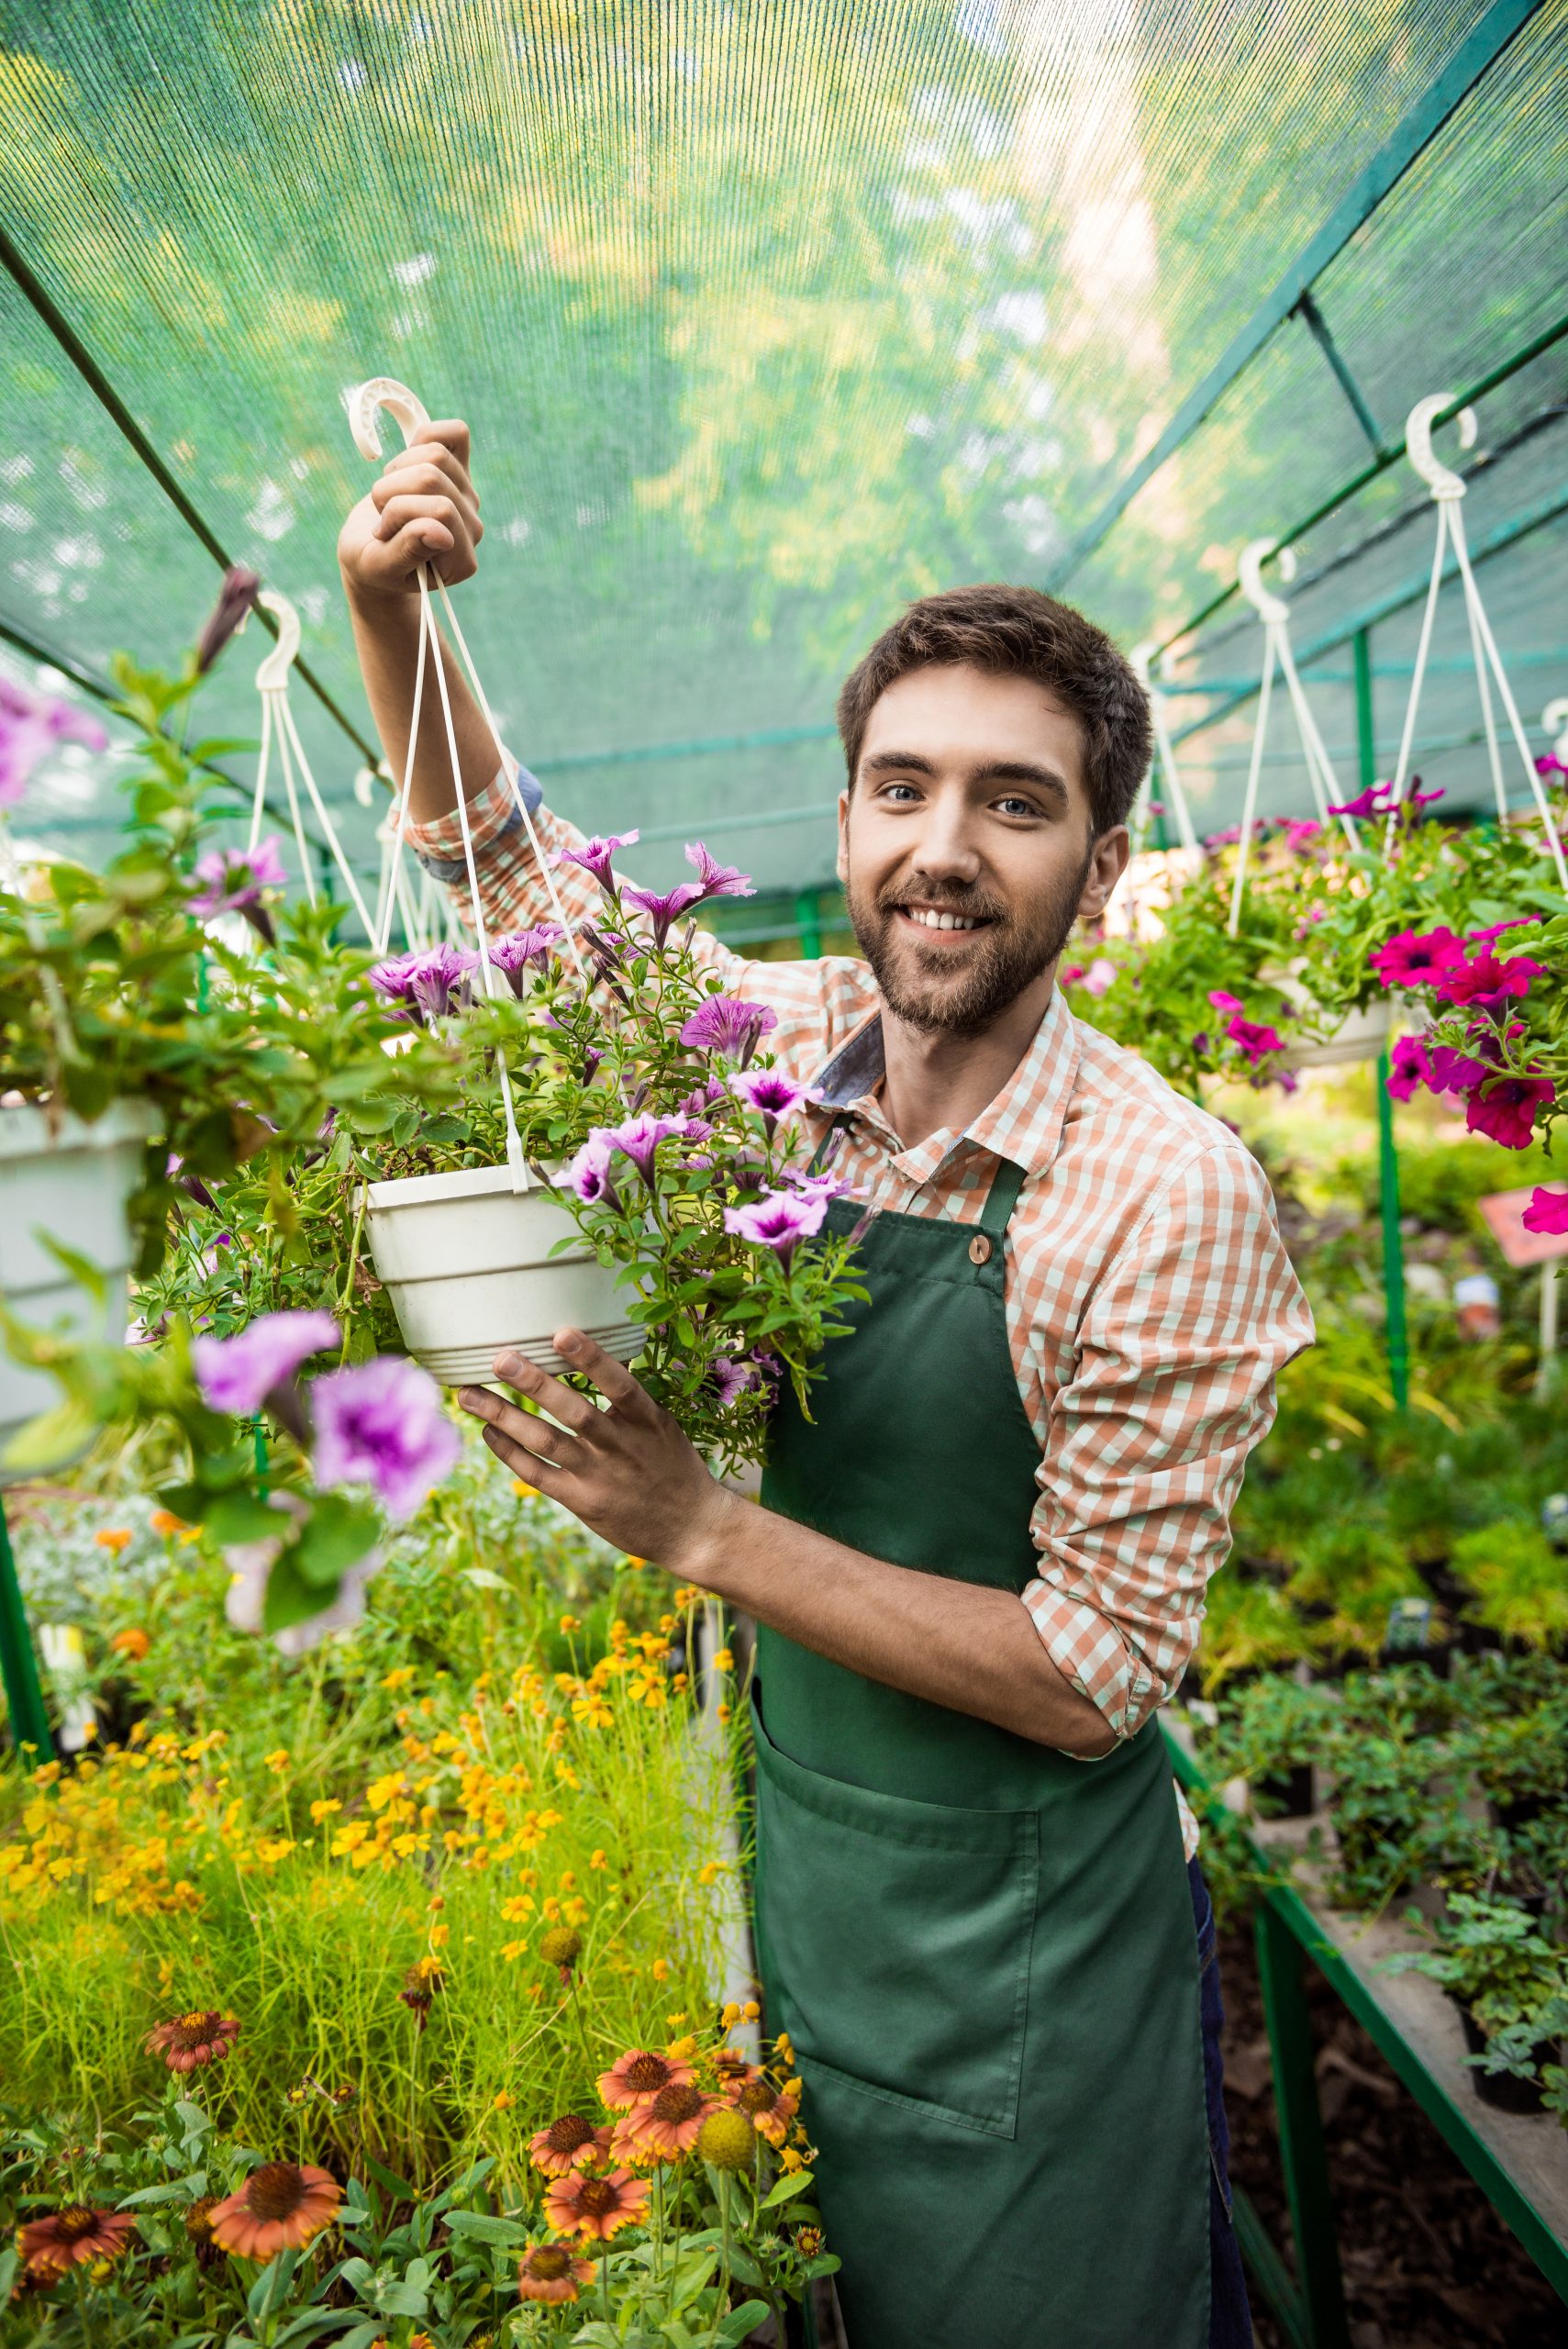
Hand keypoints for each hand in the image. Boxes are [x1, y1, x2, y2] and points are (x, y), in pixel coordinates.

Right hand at [337, 418, 483, 600]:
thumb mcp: (378, 564)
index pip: (440, 512)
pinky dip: (423, 438)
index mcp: (460, 560)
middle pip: (432, 478)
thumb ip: (406, 552)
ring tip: (391, 496)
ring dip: (399, 471)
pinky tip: (407, 466)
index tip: (382, 534)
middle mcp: (472, 529)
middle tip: (383, 515)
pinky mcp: (460, 469)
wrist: (373, 550)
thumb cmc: (373, 562)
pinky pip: (456, 433)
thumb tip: (441, 534)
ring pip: (435, 454)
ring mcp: (468, 497)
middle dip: (393, 491)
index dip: (399, 512)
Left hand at [457, 1331, 738, 1575]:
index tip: (561, 1332)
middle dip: (535, 1384)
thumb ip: (630, 1399)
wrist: (691, 1528)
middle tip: (500, 1359)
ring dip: (504, 1416)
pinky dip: (510, 1452)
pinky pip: (538, 1474)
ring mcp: (599, 1476)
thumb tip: (595, 1353)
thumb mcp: (663, 1425)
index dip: (591, 1359)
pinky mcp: (582, 1501)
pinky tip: (488, 1431)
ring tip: (467, 1395)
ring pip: (545, 1441)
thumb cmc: (674, 1466)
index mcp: (648, 1421)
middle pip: (574, 1411)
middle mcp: (622, 1447)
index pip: (620, 1384)